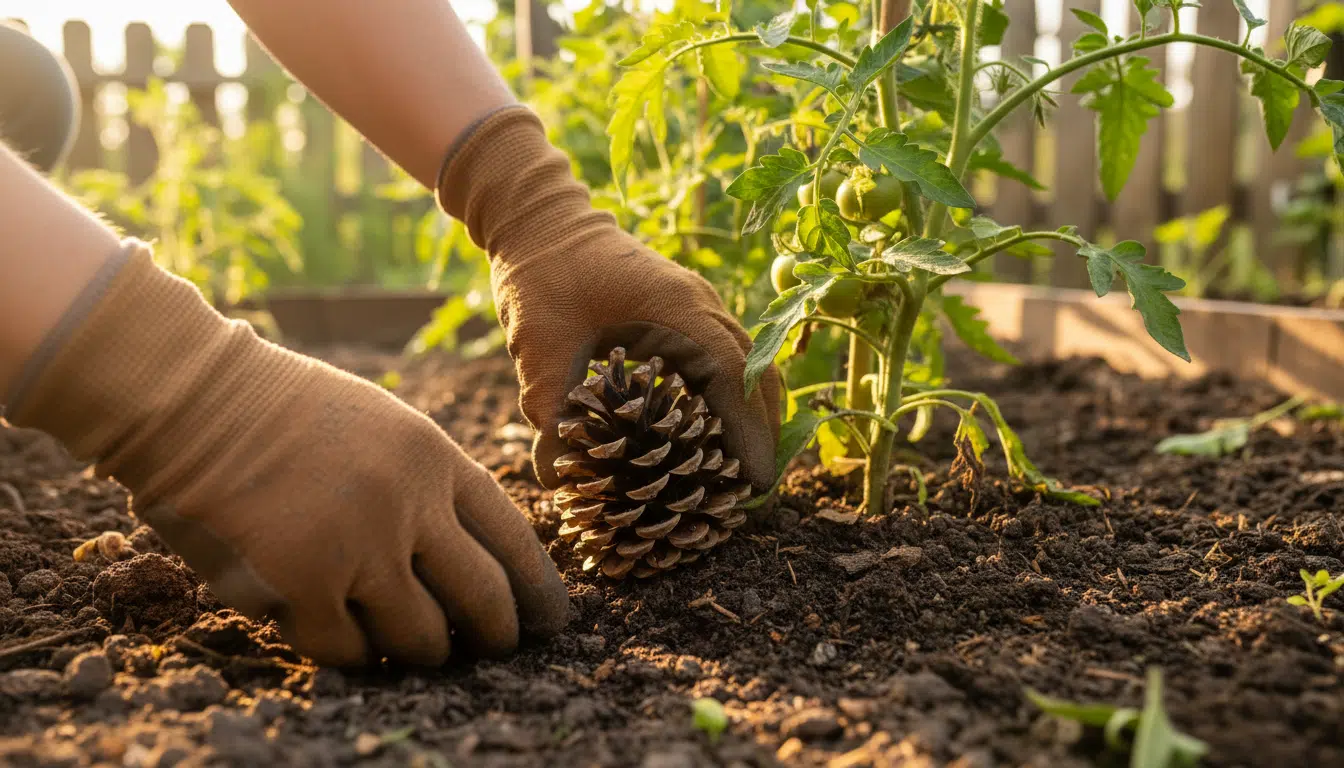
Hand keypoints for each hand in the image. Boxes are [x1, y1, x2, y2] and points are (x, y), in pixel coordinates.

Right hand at [8, 243, 568, 666]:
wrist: (195, 402)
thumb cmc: (288, 414)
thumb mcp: (387, 427)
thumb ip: (434, 485)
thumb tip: (477, 560)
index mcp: (436, 460)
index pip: (514, 538)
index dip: (540, 588)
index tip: (551, 619)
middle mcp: (408, 505)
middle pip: (485, 599)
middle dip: (497, 636)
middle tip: (494, 649)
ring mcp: (356, 549)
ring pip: (421, 637)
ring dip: (420, 649)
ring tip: (410, 643)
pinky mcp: (300, 587)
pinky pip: (348, 650)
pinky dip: (350, 651)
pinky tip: (340, 634)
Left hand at [438, 107, 781, 492]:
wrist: (539, 223)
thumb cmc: (541, 277)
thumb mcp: (539, 347)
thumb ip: (550, 411)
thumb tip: (554, 479)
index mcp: (675, 307)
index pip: (732, 372)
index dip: (748, 428)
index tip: (754, 477)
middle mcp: (700, 303)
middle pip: (757, 370)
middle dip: (763, 429)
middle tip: (755, 488)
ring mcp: (699, 303)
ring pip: (749, 362)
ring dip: (752, 412)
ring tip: (741, 468)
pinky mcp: (686, 309)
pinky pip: (728, 355)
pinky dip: (734, 394)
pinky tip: (713, 431)